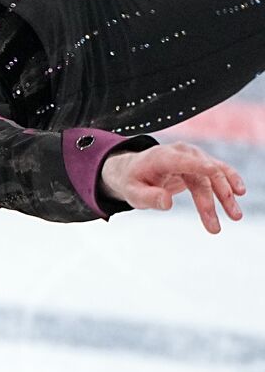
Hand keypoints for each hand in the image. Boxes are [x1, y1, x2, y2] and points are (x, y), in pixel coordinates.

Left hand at [98, 141, 246, 232]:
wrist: (132, 170)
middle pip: (203, 175)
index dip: (200, 167)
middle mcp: (181, 153)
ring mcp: (192, 157)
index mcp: (162, 157)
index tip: (216, 173)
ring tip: (236, 216)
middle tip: (230, 217)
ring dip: (226, 195)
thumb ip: (149, 197)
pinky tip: (239, 193)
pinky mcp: (198, 164)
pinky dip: (229, 182)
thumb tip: (167, 203)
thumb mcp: (132, 193)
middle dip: (218, 197)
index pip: (185, 162)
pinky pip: (217, 173)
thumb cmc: (132, 181)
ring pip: (214, 176)